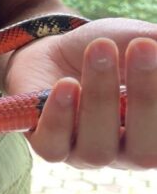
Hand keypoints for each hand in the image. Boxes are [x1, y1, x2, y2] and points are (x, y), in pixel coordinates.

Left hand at [3, 17, 156, 168]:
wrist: (50, 52)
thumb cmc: (104, 51)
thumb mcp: (136, 39)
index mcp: (154, 133)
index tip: (155, 50)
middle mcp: (125, 153)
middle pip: (143, 151)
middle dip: (146, 97)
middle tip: (142, 47)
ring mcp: (84, 155)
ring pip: (97, 148)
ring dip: (100, 98)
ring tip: (98, 51)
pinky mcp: (48, 147)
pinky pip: (54, 146)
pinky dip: (60, 117)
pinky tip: (65, 85)